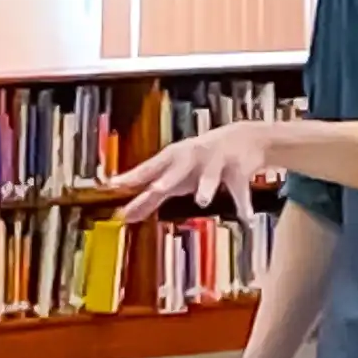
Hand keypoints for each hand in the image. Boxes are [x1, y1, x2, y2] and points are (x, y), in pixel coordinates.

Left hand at [110, 122, 270, 221]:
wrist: (241, 139)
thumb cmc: (200, 162)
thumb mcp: (176, 177)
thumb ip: (151, 198)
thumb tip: (124, 216)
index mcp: (172, 159)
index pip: (148, 169)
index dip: (131, 177)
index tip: (113, 185)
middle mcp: (191, 158)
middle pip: (177, 169)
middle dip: (167, 179)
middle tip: (156, 189)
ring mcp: (215, 162)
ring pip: (210, 175)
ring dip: (206, 186)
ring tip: (202, 199)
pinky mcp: (237, 169)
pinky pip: (239, 189)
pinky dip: (242, 203)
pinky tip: (245, 217)